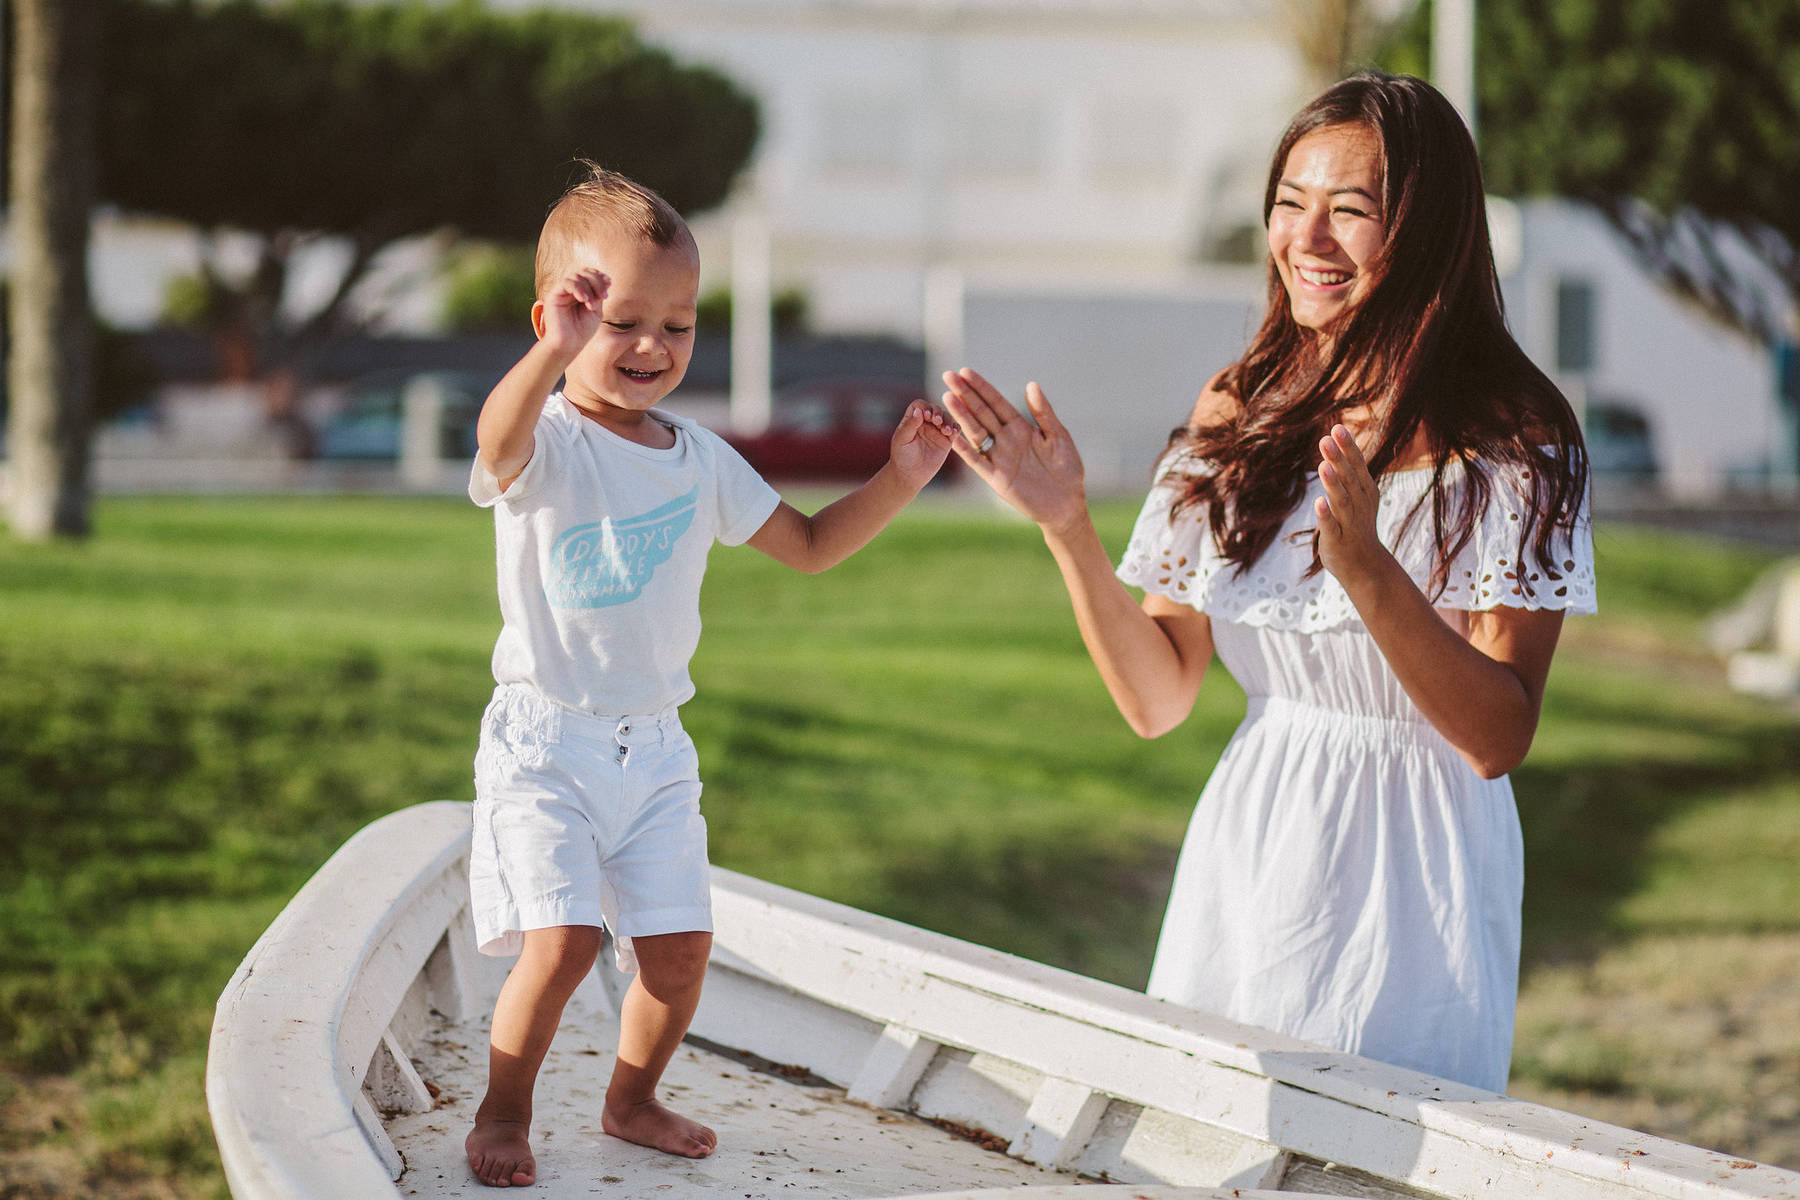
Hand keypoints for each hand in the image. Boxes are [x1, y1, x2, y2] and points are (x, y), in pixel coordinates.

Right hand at [537, 267, 607, 357]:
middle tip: (604, 296)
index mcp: (581, 292)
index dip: (600, 276)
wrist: (568, 345)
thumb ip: (598, 295)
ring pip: (576, 276)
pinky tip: (584, 300)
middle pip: (584, 273)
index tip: (609, 283)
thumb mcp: (596, 311)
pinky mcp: (554, 295)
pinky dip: (577, 288)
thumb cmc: (582, 331)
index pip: (590, 275)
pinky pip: (566, 282)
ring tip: (592, 306)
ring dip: (589, 288)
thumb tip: (606, 279)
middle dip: (597, 282)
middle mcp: (570, 289)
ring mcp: (562, 291)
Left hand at [888, 399, 954, 488]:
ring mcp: (937, 431)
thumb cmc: (902, 457)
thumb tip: (918, 411)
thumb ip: (910, 425)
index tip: (927, 415)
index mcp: (912, 419)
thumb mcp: (902, 440)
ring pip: (947, 418)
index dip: (925, 407)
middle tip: (937, 422)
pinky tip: (954, 433)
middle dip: (938, 413)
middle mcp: (925, 423)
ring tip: (946, 431)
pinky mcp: (946, 441)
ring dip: (948, 421)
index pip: (920, 405)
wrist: (910, 475)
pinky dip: (956, 429)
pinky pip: (954, 430)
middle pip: (935, 409)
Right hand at [941, 368, 1086, 532]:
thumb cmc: (1067, 468)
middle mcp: (1006, 439)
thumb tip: (1031, 384)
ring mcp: (999, 458)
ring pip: (976, 432)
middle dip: (965, 394)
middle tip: (948, 376)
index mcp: (1020, 427)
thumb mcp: (1058, 436)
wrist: (1066, 503)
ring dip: (962, 416)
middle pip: (982, 413)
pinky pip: (978, 462)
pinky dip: (966, 450)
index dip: (981, 387)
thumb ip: (1043, 412)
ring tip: (948, 397)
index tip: (965, 372)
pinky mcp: (996, 478)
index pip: (996, 402)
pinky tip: (954, 436)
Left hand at [1314, 424, 1396, 592]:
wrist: (1365, 567)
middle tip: (1326, 439)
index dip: (1348, 448)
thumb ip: (1348, 469)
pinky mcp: (1337, 542)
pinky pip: (1331, 527)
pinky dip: (1326, 515)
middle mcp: (1360, 505)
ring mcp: (1350, 524)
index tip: (1337, 428)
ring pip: (1342, 502)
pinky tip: (1318, 502)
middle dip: (1339, 460)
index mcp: (1365, 492)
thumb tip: (1337, 440)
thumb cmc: (1356, 525)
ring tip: (1323, 466)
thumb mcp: (1357, 495)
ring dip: (1333, 484)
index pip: (1358, 466)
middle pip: (1349, 480)